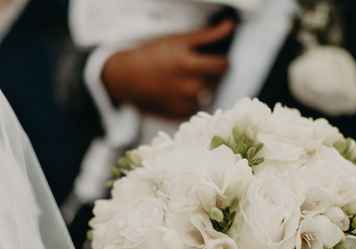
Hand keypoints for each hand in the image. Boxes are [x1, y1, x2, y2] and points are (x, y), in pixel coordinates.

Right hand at [101, 21, 234, 118]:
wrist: (126, 77)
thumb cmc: (151, 56)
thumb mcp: (179, 40)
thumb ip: (208, 35)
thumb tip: (229, 26)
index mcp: (189, 65)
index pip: (223, 66)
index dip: (222, 62)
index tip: (216, 60)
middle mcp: (188, 86)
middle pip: (216, 82)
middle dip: (210, 75)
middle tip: (195, 69)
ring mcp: (183, 103)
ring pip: (206, 95)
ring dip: (201, 89)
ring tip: (184, 81)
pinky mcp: (177, 115)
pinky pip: (195, 108)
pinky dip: (190, 102)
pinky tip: (179, 92)